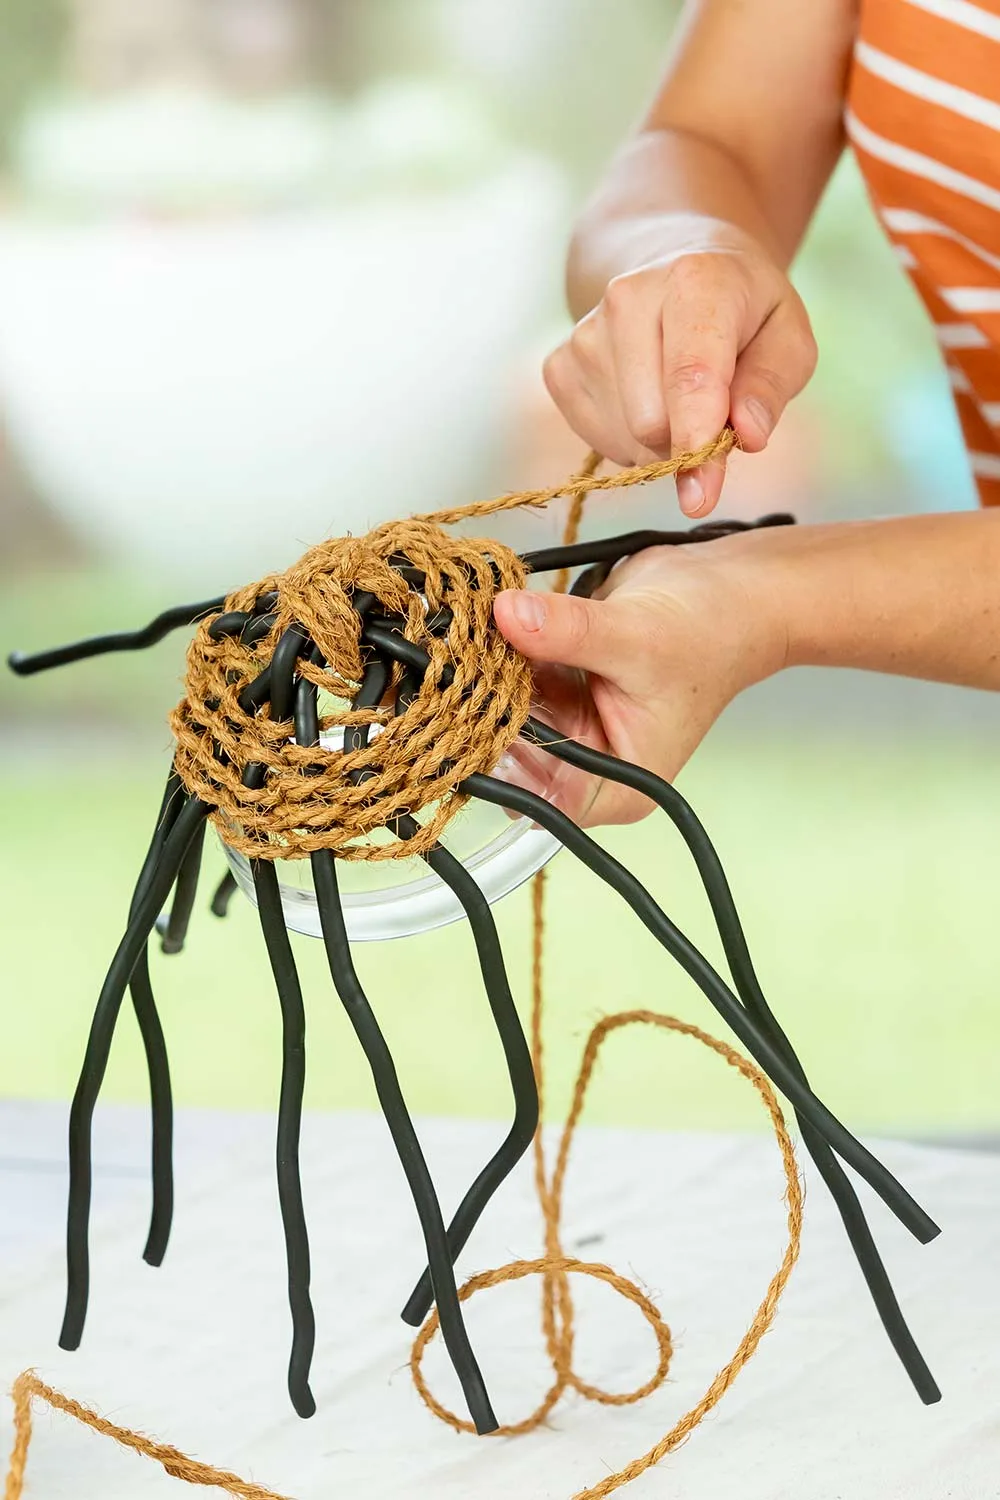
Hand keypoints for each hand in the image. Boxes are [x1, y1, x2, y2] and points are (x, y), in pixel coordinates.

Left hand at [493, 537, 783, 826]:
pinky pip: (511, 675)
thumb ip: (566, 631)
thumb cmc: (709, 634)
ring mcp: (570, 724)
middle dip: (486, 705)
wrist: (732, 589)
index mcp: (613, 786)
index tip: (468, 708)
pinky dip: (499, 649)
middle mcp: (587, 764)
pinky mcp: (560, 685)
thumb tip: (508, 614)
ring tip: (473, 631)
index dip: (496, 757)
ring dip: (486, 673)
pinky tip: (488, 621)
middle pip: (509, 753)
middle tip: (463, 656)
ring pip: (503, 710)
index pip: (532, 793)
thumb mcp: (635, 637)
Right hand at [544, 217, 816, 517]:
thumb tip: (748, 436)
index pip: (690, 376)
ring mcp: (584, 333)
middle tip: (715, 418)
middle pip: (651, 423)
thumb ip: (771, 386)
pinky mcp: (559, 366)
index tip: (701, 496)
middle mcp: (628, 299)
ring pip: (624, 440)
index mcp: (695, 280)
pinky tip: (645, 402)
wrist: (672, 263)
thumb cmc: (741, 311)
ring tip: (678, 400)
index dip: (696, 441)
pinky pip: (597, 441)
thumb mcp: (786, 336)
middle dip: (687, 443)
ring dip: (660, 445)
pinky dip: (628, 443)